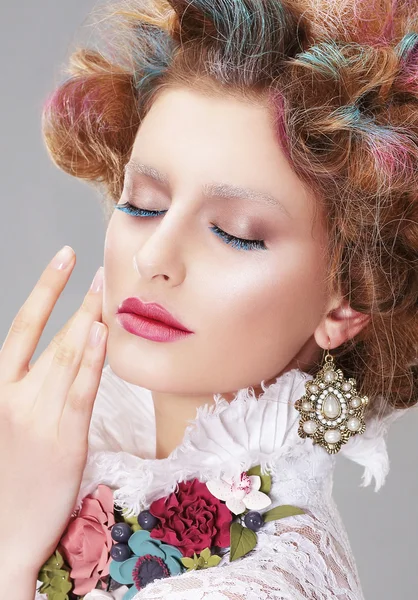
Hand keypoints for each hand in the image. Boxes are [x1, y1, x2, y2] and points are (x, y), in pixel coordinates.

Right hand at [0, 246, 107, 574]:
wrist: (5, 534)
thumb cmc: (12, 477)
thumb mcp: (13, 424)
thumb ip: (34, 388)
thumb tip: (66, 350)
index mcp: (0, 389)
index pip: (22, 327)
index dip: (45, 289)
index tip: (64, 259)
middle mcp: (16, 396)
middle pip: (53, 336)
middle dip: (77, 298)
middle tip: (97, 268)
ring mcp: (39, 417)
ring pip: (70, 357)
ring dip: (91, 319)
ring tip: (108, 290)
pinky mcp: (65, 440)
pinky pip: (81, 391)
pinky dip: (93, 360)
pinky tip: (102, 333)